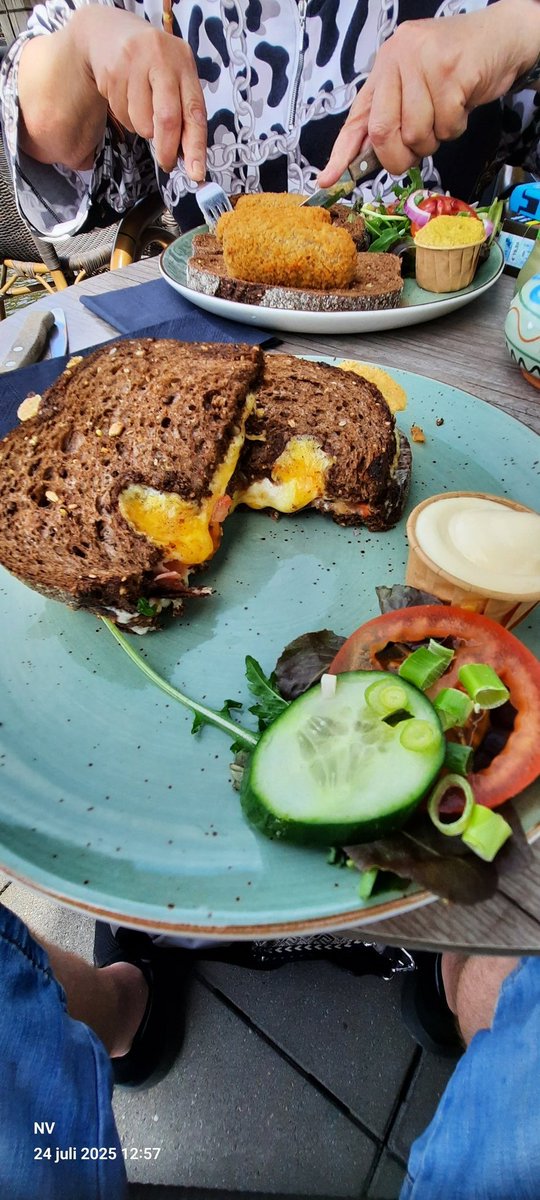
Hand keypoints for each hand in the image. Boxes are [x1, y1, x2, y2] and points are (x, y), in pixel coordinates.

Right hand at [79, 5, 206, 175]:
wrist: (109, 32)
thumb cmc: (151, 62)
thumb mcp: (174, 77)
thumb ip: (183, 110)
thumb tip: (187, 156)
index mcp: (183, 63)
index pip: (195, 111)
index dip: (196, 147)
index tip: (197, 174)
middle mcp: (161, 60)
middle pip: (167, 119)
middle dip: (167, 150)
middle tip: (166, 163)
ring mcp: (134, 65)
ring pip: (142, 123)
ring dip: (143, 129)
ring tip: (142, 106)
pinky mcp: (112, 74)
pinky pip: (123, 115)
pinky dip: (127, 117)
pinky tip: (126, 96)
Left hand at [318, 0, 539, 183]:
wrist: (499, 38)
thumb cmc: (456, 69)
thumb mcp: (416, 86)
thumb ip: (393, 115)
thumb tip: (368, 158)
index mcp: (384, 67)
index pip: (357, 118)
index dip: (341, 154)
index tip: (327, 180)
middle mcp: (398, 59)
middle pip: (383, 131)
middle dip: (399, 157)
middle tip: (414, 155)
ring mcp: (424, 62)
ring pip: (417, 133)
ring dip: (434, 140)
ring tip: (445, 116)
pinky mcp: (451, 71)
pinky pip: (446, 125)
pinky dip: (456, 127)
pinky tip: (461, 105)